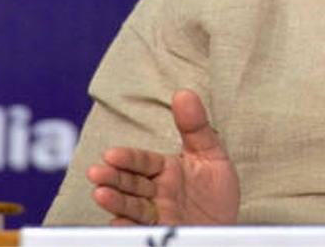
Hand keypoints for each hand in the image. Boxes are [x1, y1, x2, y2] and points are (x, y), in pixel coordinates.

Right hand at [86, 89, 239, 225]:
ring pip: (132, 207)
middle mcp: (156, 192)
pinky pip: (143, 231)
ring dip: (116, 201)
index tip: (111, 154)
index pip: (143, 162)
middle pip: (131, 183)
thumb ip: (196, 126)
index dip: (128, 158)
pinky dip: (129, 228)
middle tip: (96, 174)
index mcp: (165, 170)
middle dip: (114, 178)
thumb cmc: (215, 191)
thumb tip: (184, 92)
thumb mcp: (210, 154)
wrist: (228, 226)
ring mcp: (158, 215)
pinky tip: (119, 223)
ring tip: (101, 195)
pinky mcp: (163, 233)